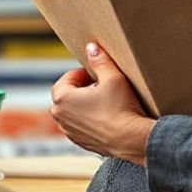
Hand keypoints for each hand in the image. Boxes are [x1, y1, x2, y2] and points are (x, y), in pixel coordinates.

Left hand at [50, 42, 154, 165]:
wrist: (131, 140)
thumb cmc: (121, 108)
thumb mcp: (112, 77)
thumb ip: (99, 60)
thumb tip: (91, 48)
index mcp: (62, 99)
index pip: (66, 79)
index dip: (81, 73)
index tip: (96, 74)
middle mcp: (60, 118)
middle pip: (66, 95)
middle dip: (81, 88)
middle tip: (101, 85)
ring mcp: (70, 132)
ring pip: (72, 111)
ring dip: (84, 104)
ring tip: (104, 100)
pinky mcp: (80, 143)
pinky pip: (80, 125)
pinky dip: (89, 119)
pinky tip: (107, 116)